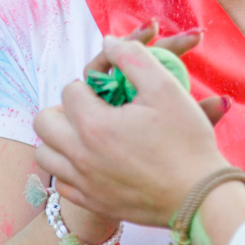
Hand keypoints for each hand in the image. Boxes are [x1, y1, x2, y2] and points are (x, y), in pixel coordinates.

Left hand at [33, 37, 231, 226]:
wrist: (199, 196)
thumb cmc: (186, 140)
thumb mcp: (165, 87)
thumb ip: (132, 56)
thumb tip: (108, 42)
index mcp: (93, 125)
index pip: (70, 89)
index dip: (92, 83)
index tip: (114, 89)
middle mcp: (79, 156)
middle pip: (44, 122)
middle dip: (65, 108)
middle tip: (94, 107)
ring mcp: (84, 183)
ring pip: (45, 155)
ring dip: (60, 138)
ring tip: (89, 132)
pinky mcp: (93, 202)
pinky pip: (62, 183)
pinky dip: (70, 167)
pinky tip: (94, 160)